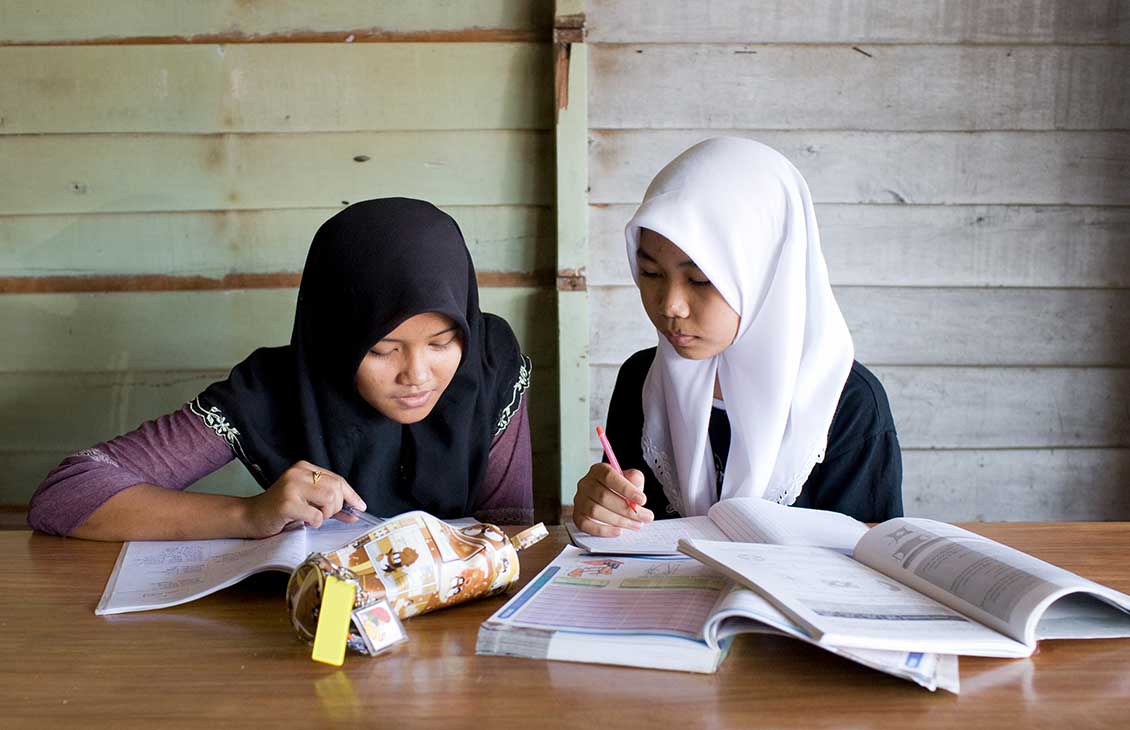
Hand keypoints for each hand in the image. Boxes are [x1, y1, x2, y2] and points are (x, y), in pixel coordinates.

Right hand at [242, 460, 366, 537]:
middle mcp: (298, 472)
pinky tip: (303, 521)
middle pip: (336, 490)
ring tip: (311, 517)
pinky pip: (315, 516)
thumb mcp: (308, 501)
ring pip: (329, 501)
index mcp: (304, 467)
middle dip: (335, 508)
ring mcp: (291, 487)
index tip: (361, 507)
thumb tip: (356, 512)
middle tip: (323, 516)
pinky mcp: (286, 503)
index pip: (338, 480)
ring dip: (324, 515)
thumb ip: (330, 504)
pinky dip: (314, 522)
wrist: (251, 517)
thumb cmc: (281, 510)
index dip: (351, 495)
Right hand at [572, 463, 653, 536]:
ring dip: (618, 520)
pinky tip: (618, 531)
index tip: (642, 500)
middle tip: (645, 517)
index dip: (625, 488)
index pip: (608, 476)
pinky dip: (603, 530)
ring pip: (595, 511)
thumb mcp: (630, 479)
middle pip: (602, 496)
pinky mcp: (577, 515)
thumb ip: (635, 478)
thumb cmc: (620, 488)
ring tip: (635, 524)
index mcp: (598, 470)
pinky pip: (586, 525)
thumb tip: (636, 485)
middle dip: (627, 509)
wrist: (609, 497)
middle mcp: (585, 484)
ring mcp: (579, 500)